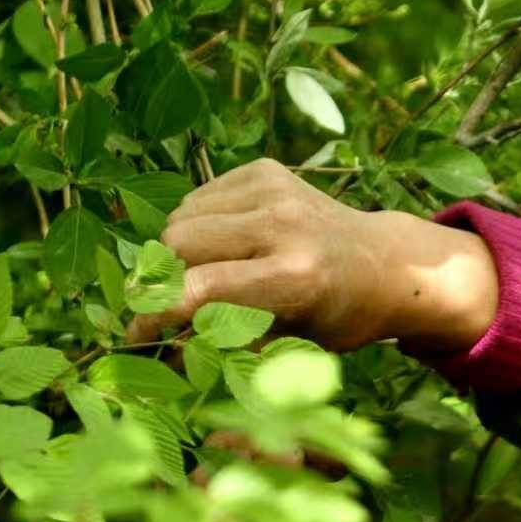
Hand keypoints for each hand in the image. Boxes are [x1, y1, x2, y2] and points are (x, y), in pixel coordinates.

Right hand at [123, 157, 500, 357]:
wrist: (384, 263)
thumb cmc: (336, 316)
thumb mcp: (289, 345)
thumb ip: (225, 343)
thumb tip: (160, 350)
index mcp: (293, 277)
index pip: (199, 290)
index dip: (155, 314)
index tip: (136, 333)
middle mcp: (283, 226)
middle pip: (177, 245)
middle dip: (163, 279)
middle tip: (171, 304)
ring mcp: (275, 191)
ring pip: (180, 218)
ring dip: (178, 251)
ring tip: (205, 274)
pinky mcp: (266, 171)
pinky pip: (198, 198)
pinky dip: (199, 224)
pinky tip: (226, 244)